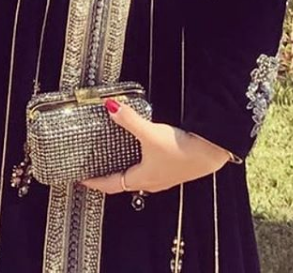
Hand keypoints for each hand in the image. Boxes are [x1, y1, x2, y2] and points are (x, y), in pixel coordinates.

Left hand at [80, 98, 230, 194]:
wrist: (210, 152)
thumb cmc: (182, 150)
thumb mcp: (150, 133)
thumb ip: (130, 120)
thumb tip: (111, 108)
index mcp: (142, 178)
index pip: (111, 185)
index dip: (95, 182)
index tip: (82, 180)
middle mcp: (151, 181)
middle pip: (123, 183)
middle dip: (108, 177)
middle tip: (95, 170)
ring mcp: (163, 176)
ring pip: (138, 177)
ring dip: (124, 171)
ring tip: (114, 160)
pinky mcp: (173, 168)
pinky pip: (150, 170)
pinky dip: (139, 164)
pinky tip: (142, 152)